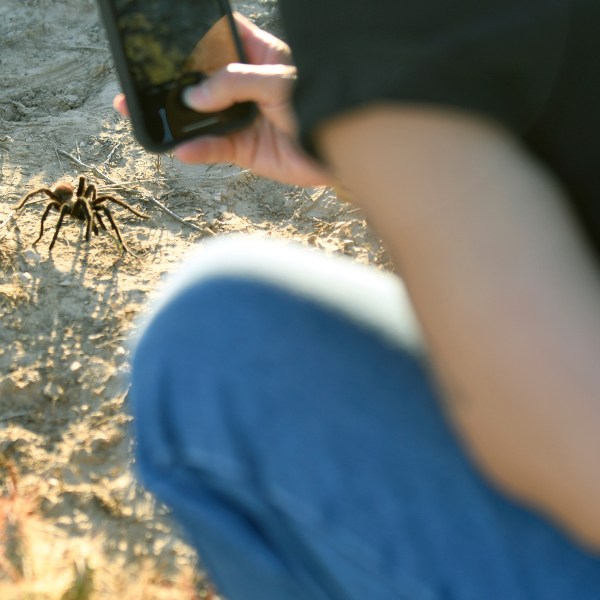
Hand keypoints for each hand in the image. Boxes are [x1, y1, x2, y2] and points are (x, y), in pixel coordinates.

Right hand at [113, 14, 330, 186]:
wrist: (338, 153)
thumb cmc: (321, 104)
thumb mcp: (279, 82)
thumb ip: (235, 83)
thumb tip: (195, 96)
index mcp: (255, 56)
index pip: (218, 34)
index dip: (193, 30)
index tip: (161, 30)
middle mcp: (243, 85)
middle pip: (198, 77)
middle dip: (169, 79)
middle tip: (137, 79)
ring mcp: (240, 117)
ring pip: (198, 116)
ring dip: (173, 117)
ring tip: (140, 113)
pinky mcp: (243, 148)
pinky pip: (213, 148)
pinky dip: (196, 150)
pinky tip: (182, 149)